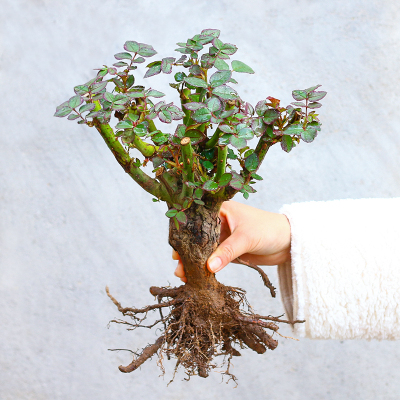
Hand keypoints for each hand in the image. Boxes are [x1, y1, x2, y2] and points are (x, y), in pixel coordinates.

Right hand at [173, 200, 290, 281]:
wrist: (289, 242)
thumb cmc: (269, 229)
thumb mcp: (246, 238)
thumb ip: (227, 252)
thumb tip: (208, 267)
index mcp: (220, 210)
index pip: (198, 221)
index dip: (186, 235)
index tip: (177, 249)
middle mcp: (219, 223)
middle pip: (197, 238)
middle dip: (187, 252)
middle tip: (179, 266)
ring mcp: (223, 238)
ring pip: (203, 250)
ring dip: (194, 262)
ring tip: (183, 275)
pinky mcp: (229, 252)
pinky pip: (213, 260)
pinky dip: (205, 268)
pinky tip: (196, 276)